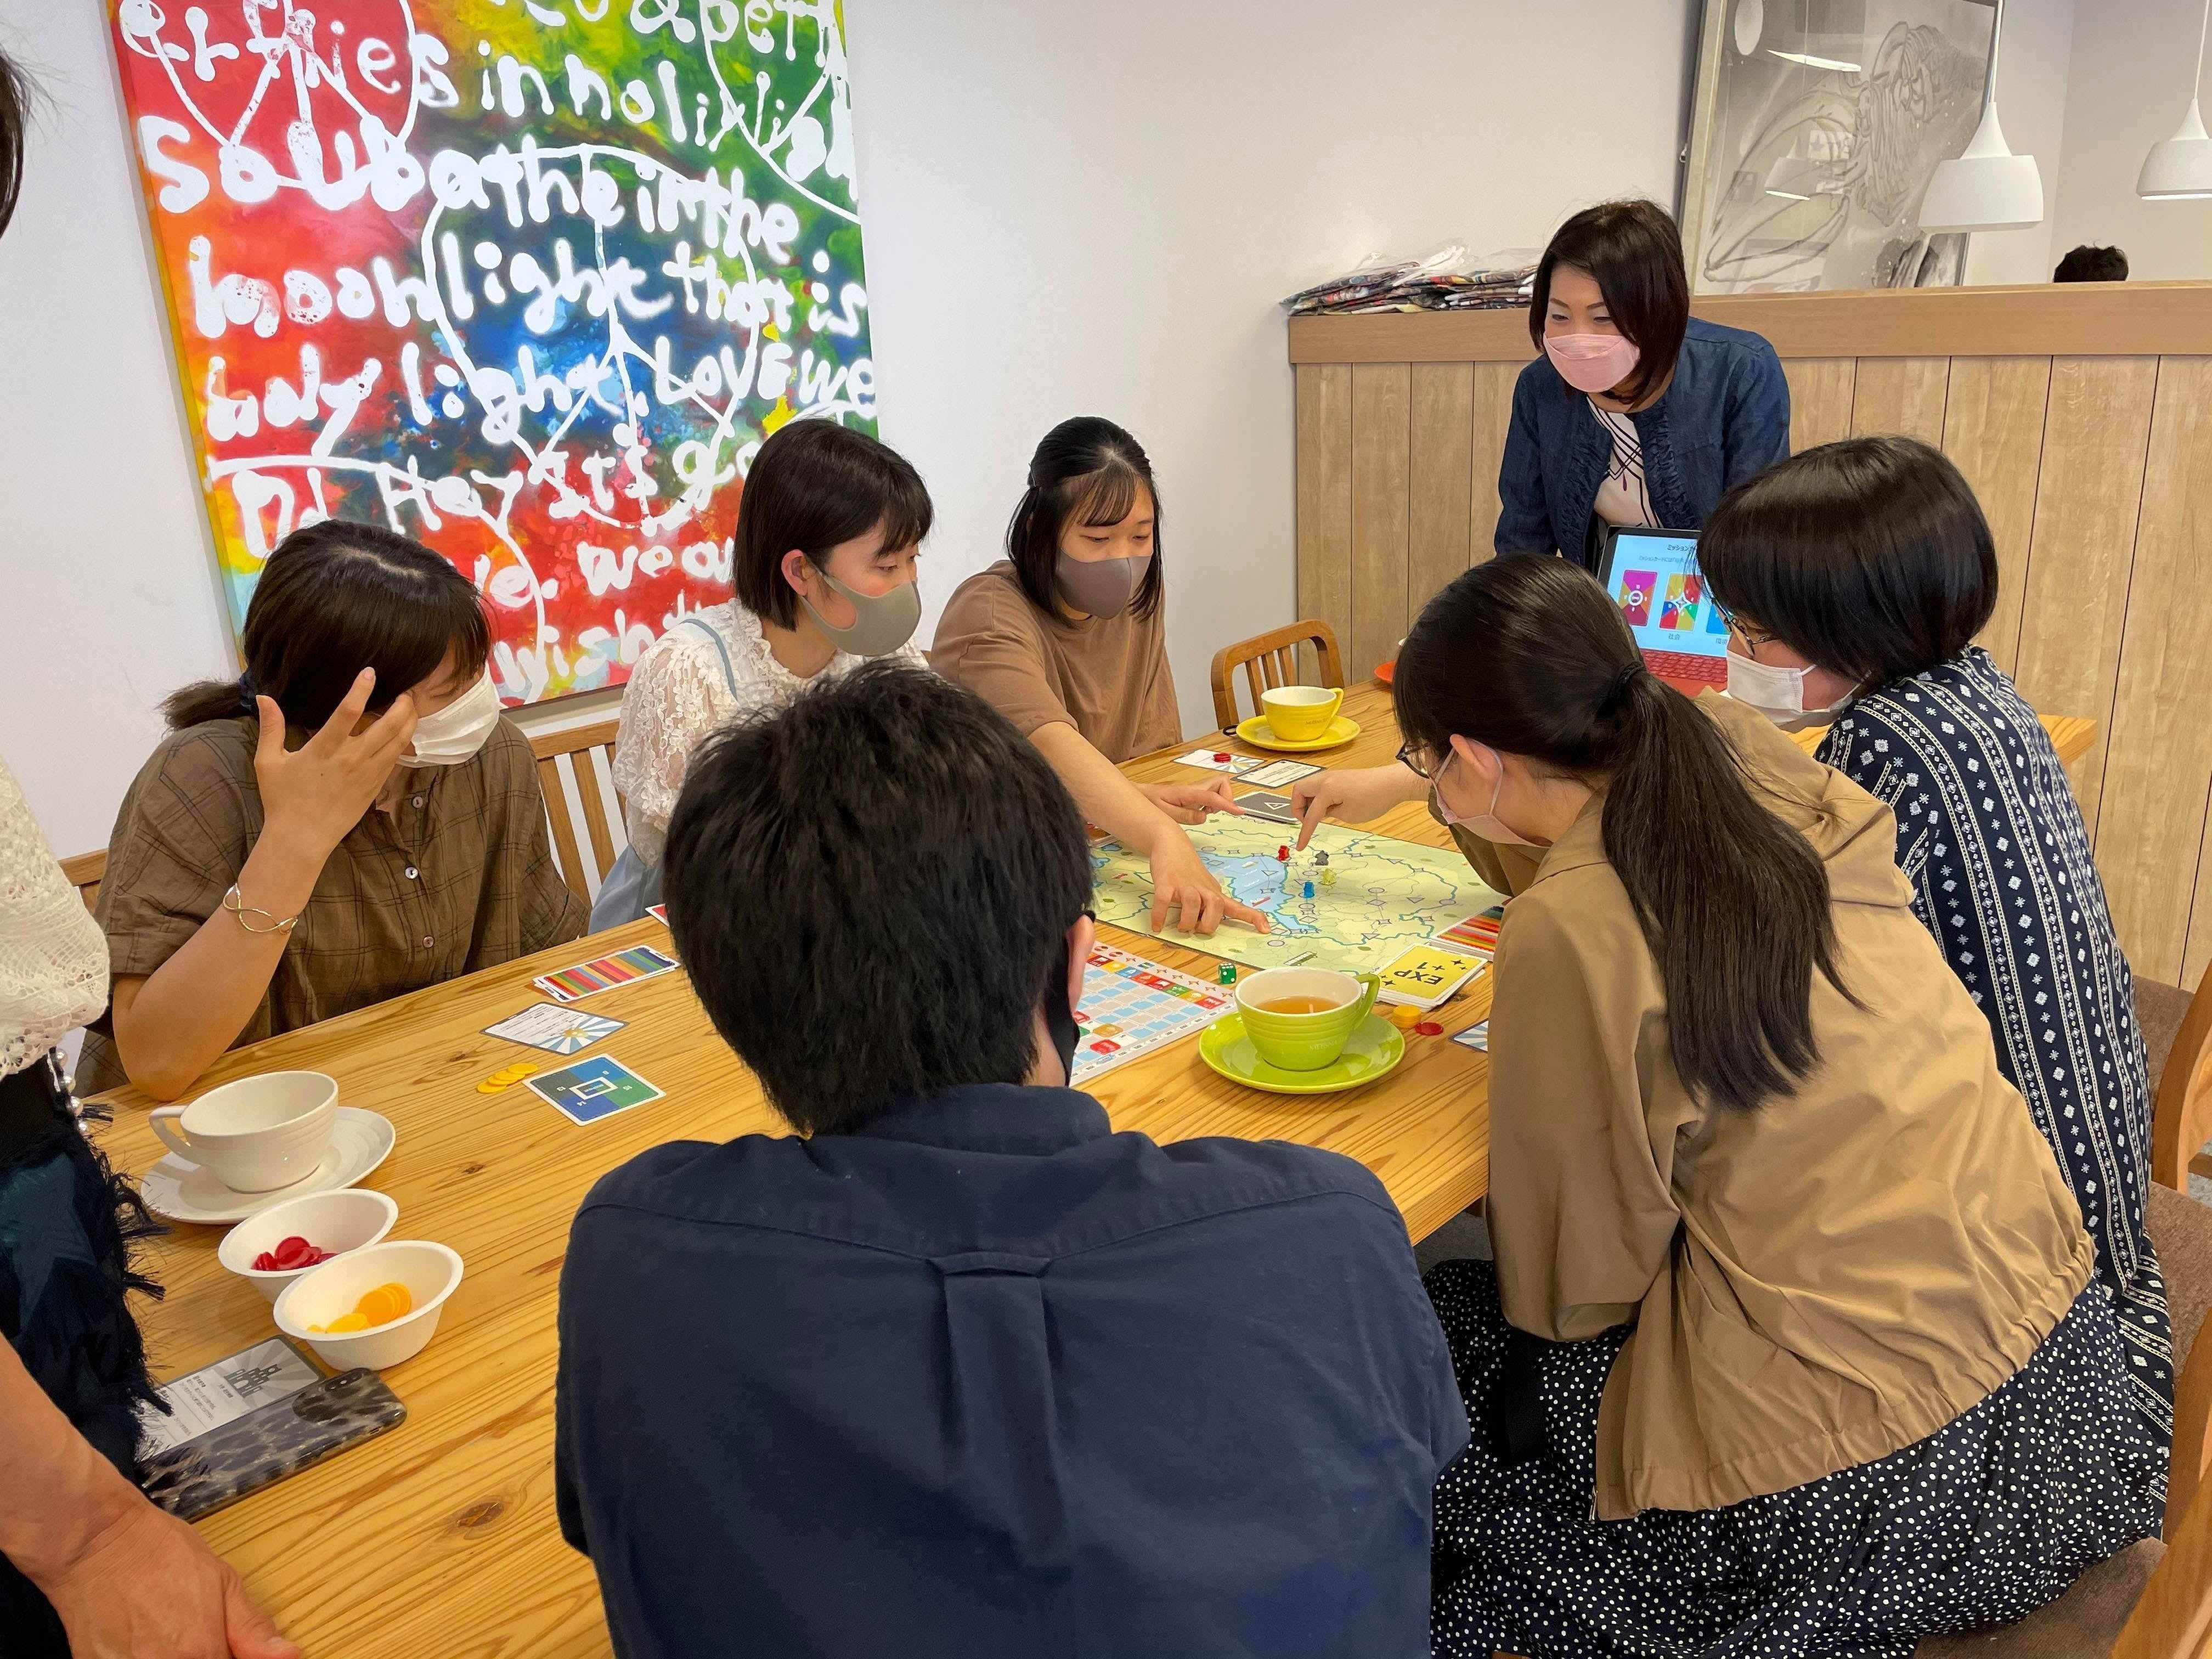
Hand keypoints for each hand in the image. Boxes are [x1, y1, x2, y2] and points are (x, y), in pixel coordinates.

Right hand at [34, 1496, 295, 1658]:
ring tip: (165, 1629)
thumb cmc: (161, 1554)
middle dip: (206, 1654)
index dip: (234, 1657)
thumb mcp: (222, 1582)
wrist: (97, 1543)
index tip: (230, 1645)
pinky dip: (144, 1655)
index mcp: (202, 1653)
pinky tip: (143, 1637)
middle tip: (195, 1632)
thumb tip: (289, 1655)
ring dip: (176, 1654)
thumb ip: (252, 1629)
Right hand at [253, 669, 416, 857]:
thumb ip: (270, 727)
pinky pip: (395, 760)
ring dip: (408, 722)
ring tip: (410, 708)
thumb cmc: (282, 800)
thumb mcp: (268, 762)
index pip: (348, 712)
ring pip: (398, 742)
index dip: (361, 689)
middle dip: (402, 705)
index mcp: (324, 749)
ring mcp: (367, 774)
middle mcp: (351, 759)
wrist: (301, 838)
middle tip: (406, 692)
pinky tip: (404, 734)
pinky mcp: (375, 788)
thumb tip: (264, 698)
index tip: (370, 672)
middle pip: (388, 726)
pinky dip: (403, 744)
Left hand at [1138, 778, 1244, 824]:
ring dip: (1220, 800)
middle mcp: (1194, 788)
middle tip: (1215, 811)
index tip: (1239, 812)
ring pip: (1218, 787)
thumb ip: (1186, 815)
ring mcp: (1195, 790)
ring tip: (1207, 812)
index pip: (1213, 796)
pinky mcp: (1193, 793)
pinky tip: (1201, 811)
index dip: (1227, 804)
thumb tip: (1204, 816)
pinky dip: (1212, 803)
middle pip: (1221, 783)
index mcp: (1188, 792)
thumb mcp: (1165, 813)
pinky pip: (1211, 794)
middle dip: (1226, 797)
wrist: (1142, 794)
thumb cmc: (1151, 803)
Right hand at [1147, 831, 1268, 936]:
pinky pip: (1164, 902)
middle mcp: (1202, 888)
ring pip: (1191, 905)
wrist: (1171, 843)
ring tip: (1181, 927)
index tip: (1266, 929)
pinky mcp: (1166, 883)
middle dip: (1207, 924)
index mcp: (1214, 892)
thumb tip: (1208, 924)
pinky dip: (1160, 916)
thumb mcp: (1204, 886)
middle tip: (1197, 928)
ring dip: (1186, 922)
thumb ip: (1208, 904)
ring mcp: (1184, 885)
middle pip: (1216, 907)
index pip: (1237, 906)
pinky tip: (1157, 926)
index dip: (1252, 918)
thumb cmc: (1188, 869)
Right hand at [1290, 763, 1427, 848]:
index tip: (1300, 847)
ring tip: (1320, 815)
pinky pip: (1319, 786)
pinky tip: (1329, 807)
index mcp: (1326, 789)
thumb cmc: (1373, 800)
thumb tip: (1320, 812)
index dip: (1304, 832)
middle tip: (1308, 821)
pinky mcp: (1338, 776)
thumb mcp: (1348, 814)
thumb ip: (1329, 814)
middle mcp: (1324, 778)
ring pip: (1308, 786)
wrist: (1392, 783)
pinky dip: (1317, 796)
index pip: (1310, 814)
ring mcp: (1331, 775)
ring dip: (1307, 801)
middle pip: (1299, 790)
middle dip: (1298, 807)